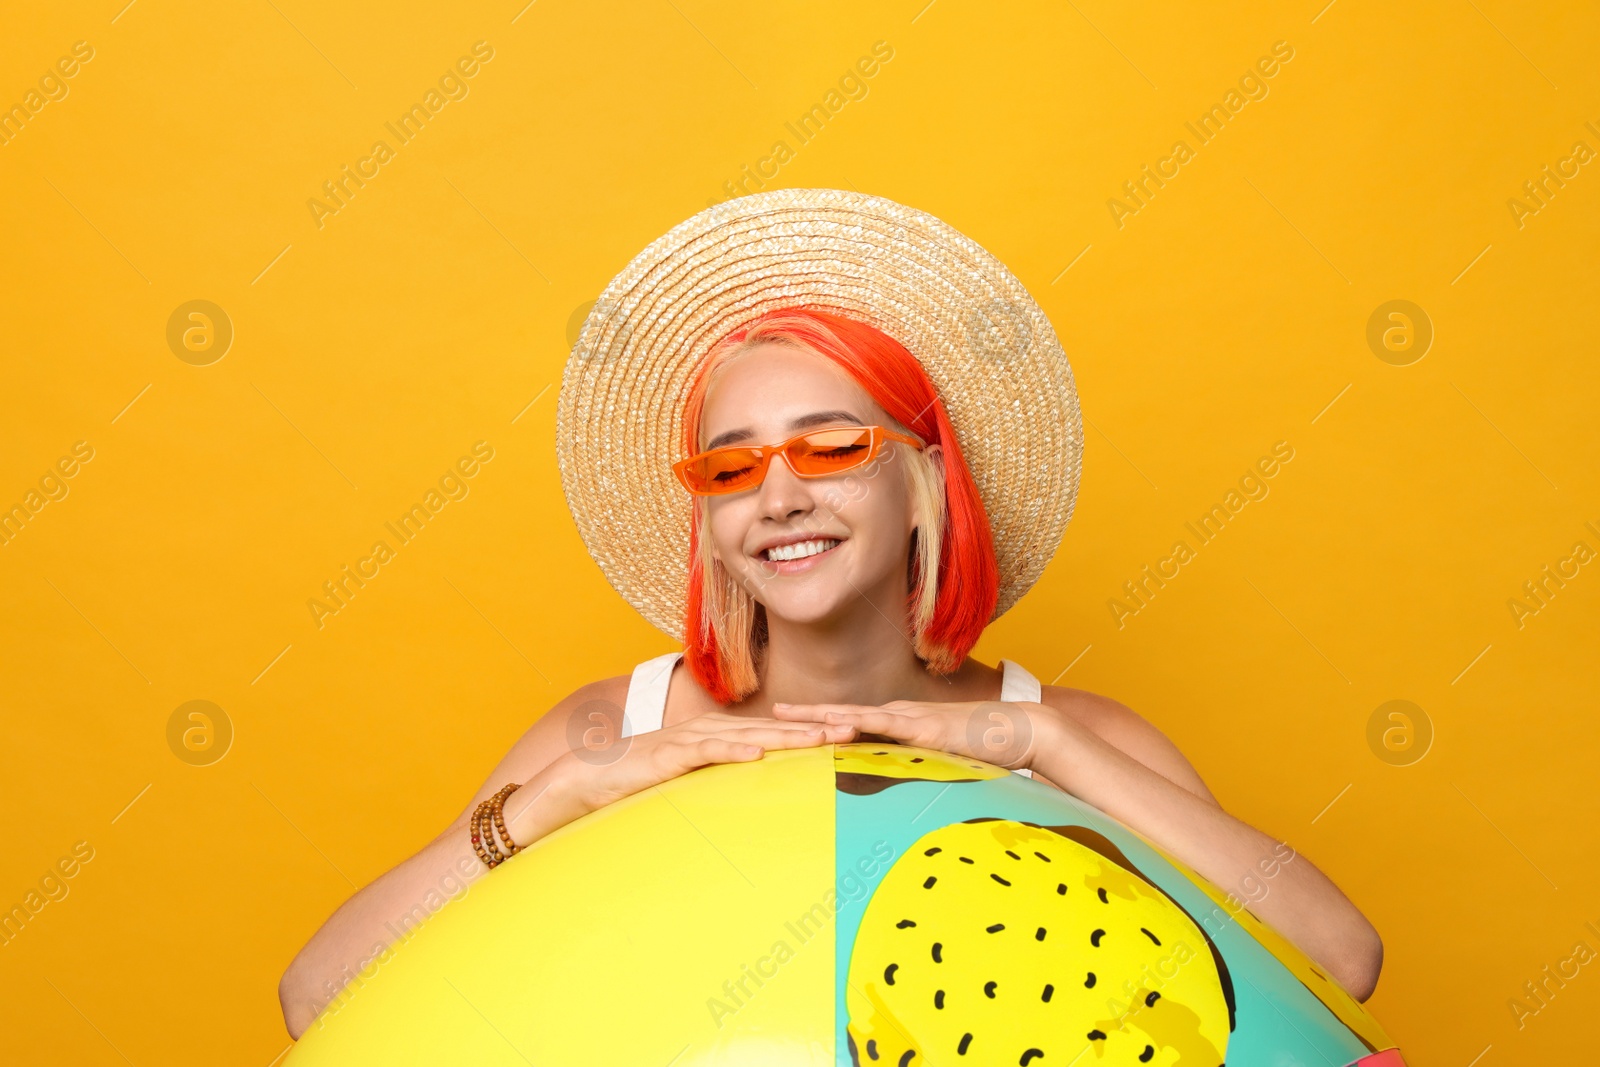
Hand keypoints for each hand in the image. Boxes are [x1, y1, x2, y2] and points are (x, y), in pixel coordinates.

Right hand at [547, 711, 858, 817]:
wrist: (578, 782)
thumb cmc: (632, 788)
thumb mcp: (684, 791)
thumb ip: (715, 790)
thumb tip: (750, 802)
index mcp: (712, 741)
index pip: (770, 734)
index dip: (808, 733)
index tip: (846, 737)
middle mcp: (704, 734)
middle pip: (768, 728)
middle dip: (812, 728)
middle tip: (855, 728)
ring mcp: (684, 740)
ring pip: (744, 734)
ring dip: (784, 734)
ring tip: (821, 736)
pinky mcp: (663, 755)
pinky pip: (702, 751)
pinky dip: (730, 750)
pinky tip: (757, 752)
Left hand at [771, 699, 1059, 771]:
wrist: (1024, 731)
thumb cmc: (988, 751)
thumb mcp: (945, 765)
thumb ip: (922, 775)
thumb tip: (903, 796)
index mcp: (902, 726)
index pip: (852, 724)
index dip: (819, 722)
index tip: (789, 724)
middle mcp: (900, 717)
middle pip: (842, 714)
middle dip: (805, 714)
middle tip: (769, 713)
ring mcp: (911, 720)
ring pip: (855, 716)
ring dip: (819, 716)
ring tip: (784, 715)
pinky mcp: (926, 729)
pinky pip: (886, 727)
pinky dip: (859, 726)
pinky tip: (834, 726)